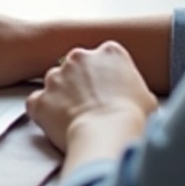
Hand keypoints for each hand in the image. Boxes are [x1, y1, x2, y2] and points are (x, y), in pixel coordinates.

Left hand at [25, 41, 157, 155]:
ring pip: (55, 83)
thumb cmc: (133, 118)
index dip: (106, 75)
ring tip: (77, 119)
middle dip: (81, 83)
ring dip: (61, 97)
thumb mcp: (147, 97)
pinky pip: (37, 103)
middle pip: (76, 66)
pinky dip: (44, 113)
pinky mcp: (40, 98)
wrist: (108, 133)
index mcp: (109, 52)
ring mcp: (55, 77)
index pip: (105, 57)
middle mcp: (78, 57)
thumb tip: (133, 98)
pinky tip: (57, 125)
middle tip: (92, 105)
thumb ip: (134, 88)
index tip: (109, 91)